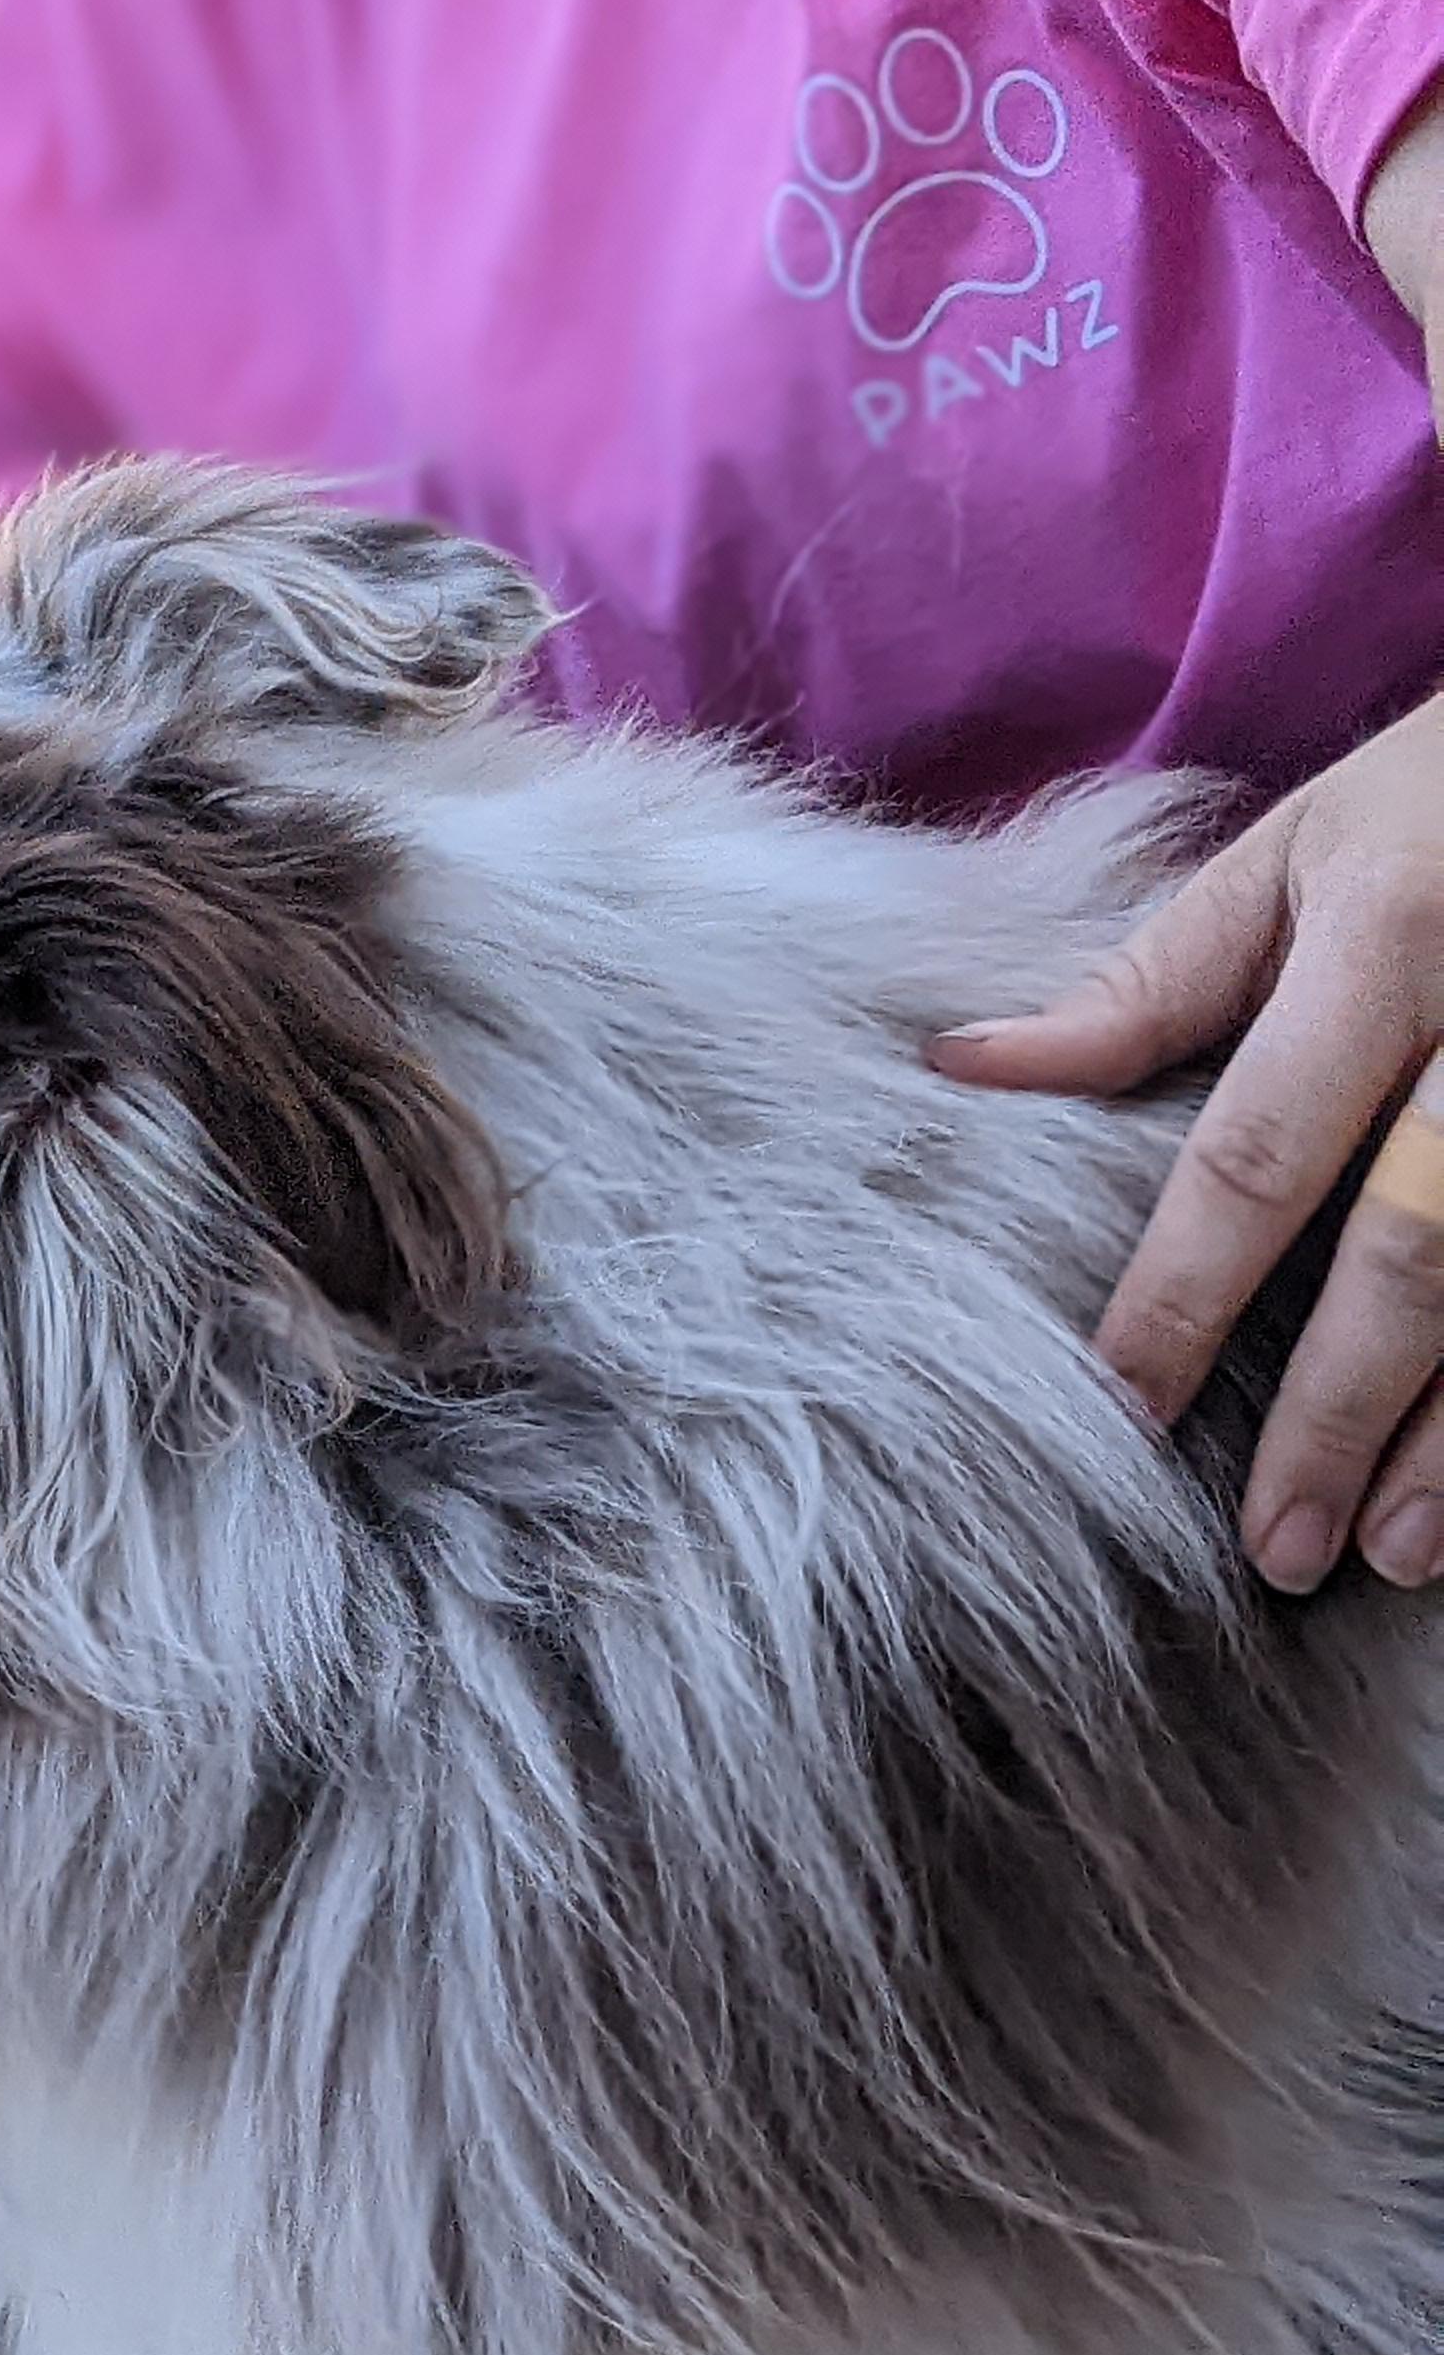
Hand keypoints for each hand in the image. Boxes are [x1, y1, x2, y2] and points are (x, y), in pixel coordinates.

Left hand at [932, 687, 1443, 1587]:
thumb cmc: (1438, 801)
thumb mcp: (1292, 853)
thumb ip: (1147, 983)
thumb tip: (958, 1066)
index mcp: (1384, 939)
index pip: (1259, 1148)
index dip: (1187, 1288)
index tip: (1124, 1408)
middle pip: (1417, 1247)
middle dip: (1345, 1410)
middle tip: (1279, 1547)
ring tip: (1391, 1554)